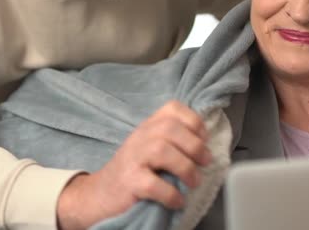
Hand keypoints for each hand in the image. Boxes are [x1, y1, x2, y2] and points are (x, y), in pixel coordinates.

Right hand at [56, 100, 211, 229]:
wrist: (100, 194)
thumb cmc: (134, 171)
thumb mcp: (151, 147)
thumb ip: (173, 141)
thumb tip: (208, 146)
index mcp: (149, 126)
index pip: (173, 109)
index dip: (194, 121)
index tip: (204, 138)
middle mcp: (140, 137)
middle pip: (170, 128)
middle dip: (195, 146)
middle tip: (204, 163)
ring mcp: (132, 158)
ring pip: (162, 151)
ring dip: (186, 168)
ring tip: (193, 182)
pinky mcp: (128, 182)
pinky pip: (152, 184)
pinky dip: (171, 194)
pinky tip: (177, 200)